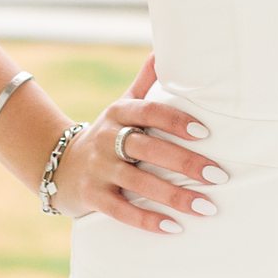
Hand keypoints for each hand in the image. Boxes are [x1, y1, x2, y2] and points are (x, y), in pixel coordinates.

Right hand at [50, 51, 226, 231]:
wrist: (59, 164)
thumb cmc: (107, 134)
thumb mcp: (121, 106)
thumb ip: (144, 81)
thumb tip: (163, 50)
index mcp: (118, 113)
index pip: (149, 112)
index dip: (176, 121)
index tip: (205, 133)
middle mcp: (107, 138)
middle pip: (148, 148)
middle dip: (185, 162)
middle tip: (218, 175)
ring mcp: (98, 169)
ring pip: (139, 182)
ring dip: (175, 196)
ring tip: (207, 206)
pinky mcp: (92, 197)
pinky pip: (122, 210)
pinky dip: (148, 220)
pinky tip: (174, 227)